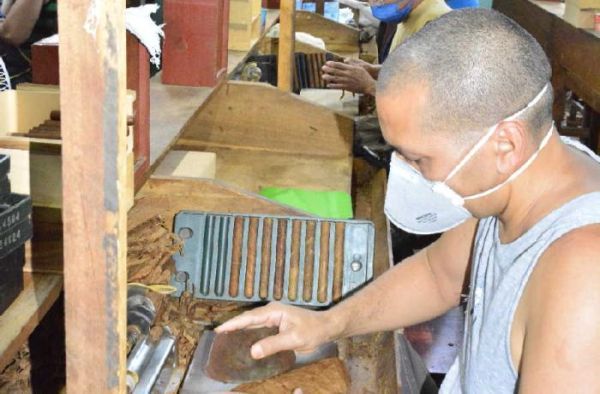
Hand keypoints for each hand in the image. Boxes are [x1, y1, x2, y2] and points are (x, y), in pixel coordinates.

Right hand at [216, 302, 341, 359]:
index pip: (248, 318)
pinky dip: (249, 335)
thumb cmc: (313, 330)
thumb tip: (252, 351)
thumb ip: (272, 344)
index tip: (218, 330)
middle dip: (232, 326)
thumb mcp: (293, 339)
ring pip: (252, 325)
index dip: (232, 324)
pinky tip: (243, 343)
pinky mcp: (276, 326)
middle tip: (217, 336)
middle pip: (247, 320)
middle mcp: (271, 313)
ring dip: (239, 331)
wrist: (326, 328)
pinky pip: (258, 330)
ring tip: (225, 340)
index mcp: (273, 311)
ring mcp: (273, 319)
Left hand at [322, 61, 376, 95]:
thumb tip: (345, 60)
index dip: (332, 64)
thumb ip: (351, 64)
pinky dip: (333, 85)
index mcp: (350, 69)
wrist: (368, 85)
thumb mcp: (359, 67)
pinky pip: (338, 86)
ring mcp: (347, 81)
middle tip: (323, 68)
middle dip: (328, 69)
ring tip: (323, 76)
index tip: (327, 63)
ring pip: (336, 79)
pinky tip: (328, 85)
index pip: (339, 65)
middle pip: (336, 71)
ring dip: (329, 77)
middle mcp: (347, 74)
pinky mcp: (347, 87)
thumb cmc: (364, 76)